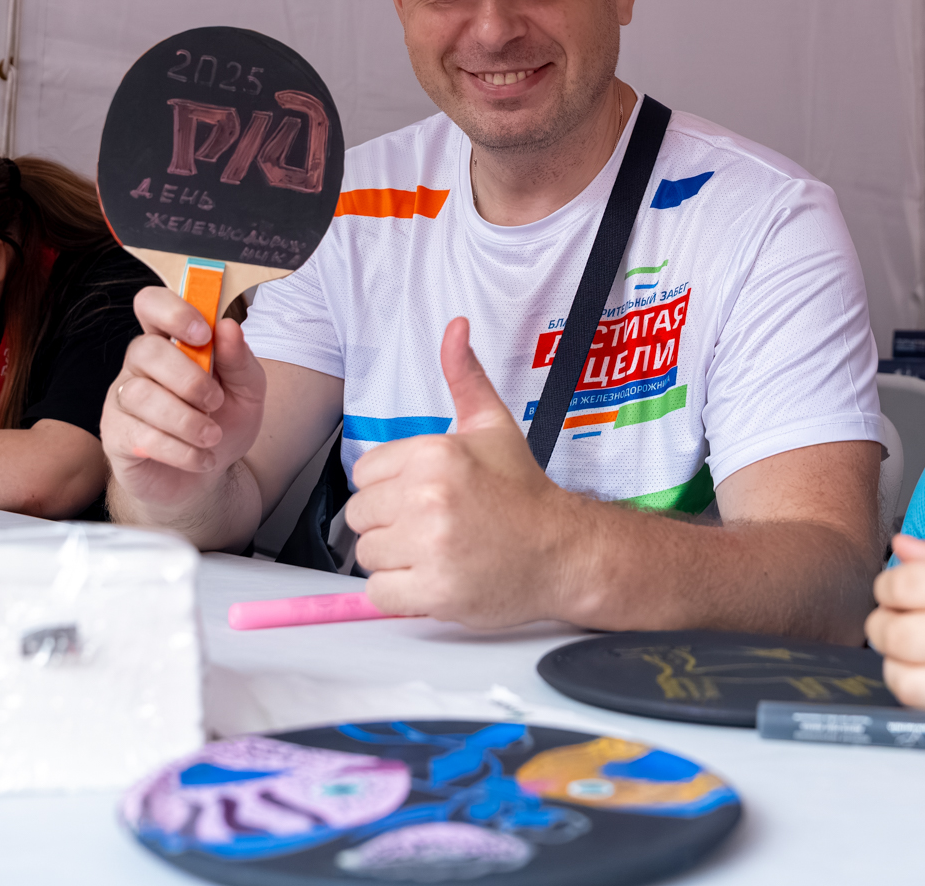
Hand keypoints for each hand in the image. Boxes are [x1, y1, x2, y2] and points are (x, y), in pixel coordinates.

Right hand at [102, 285, 268, 512]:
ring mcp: (123, 399)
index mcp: (170, 341)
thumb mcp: (246, 391)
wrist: (206, 478)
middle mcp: (140, 365)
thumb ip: (240, 360)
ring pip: (142, 396)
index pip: (151, 304)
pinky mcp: (116, 435)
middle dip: (188, 378)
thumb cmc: (222, 422)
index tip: (203, 335)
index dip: (173, 312)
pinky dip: (180, 451)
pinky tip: (200, 458)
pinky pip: (141, 436)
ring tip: (212, 437)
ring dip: (187, 420)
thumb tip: (229, 328)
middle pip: (145, 350)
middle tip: (216, 401)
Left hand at [346, 317, 587, 626]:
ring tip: (438, 551)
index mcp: (433, 455)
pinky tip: (434, 578)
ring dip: (396, 560)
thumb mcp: (492, 425)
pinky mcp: (435, 591)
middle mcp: (428, 498)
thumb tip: (455, 327)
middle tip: (434, 526)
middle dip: (391, 524)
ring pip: (367, 556)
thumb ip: (465, 376)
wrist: (564, 551)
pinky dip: (401, 595)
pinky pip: (380, 596)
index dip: (391, 488)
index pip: (364, 474)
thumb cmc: (523, 493)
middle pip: (360, 516)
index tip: (425, 495)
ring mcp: (432, 547)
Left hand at [865, 533, 924, 716]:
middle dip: (882, 622)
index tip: (897, 584)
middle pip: (898, 635)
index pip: (909, 585)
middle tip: (895, 615)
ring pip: (907, 682)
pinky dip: (924, 691)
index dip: (889, 583)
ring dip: (895, 663)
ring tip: (912, 647)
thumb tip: (902, 550)